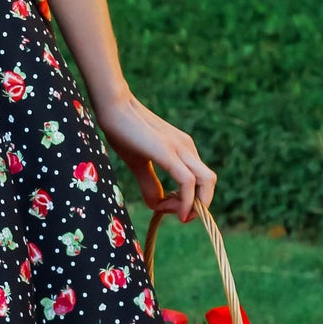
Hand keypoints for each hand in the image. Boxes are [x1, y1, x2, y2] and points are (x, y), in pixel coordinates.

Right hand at [93, 89, 215, 221]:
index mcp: (182, 148)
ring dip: (196, 204)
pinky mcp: (168, 152)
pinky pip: (187, 181)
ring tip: (178, 215)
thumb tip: (157, 206)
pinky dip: (186, 200)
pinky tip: (176, 211)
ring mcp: (179, 148)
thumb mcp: (138, 162)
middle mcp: (186, 147)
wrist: (113, 106)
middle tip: (181, 217)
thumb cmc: (122, 131)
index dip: (189, 200)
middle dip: (200, 205)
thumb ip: (149, 183)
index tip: (165, 208)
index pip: (200, 179)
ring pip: (206, 181)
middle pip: (209, 181)